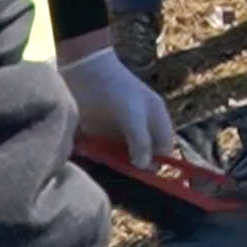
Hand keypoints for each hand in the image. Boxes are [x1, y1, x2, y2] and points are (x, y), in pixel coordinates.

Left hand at [57, 45, 175, 170]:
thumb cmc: (115, 90)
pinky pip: (106, 152)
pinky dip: (101, 158)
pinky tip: (94, 159)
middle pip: (144, 155)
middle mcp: (142, 127)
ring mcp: (121, 130)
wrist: (83, 69)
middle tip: (120, 174)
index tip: (141, 178)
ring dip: (116, 164)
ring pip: (124, 156)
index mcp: (157, 120)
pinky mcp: (102, 132)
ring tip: (105, 165)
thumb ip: (140, 142)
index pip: (163, 151)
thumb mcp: (132, 116)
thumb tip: (145, 168)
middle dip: (135, 166)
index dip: (156, 164)